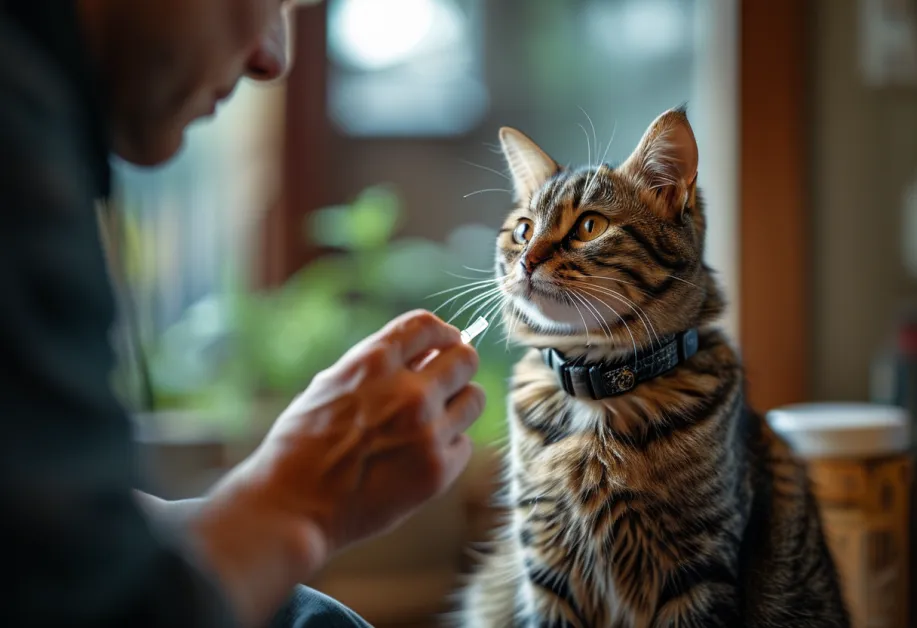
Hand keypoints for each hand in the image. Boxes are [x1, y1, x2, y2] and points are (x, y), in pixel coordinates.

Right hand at [188, 310, 484, 624]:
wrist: (293, 506)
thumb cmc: (302, 445)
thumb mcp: (330, 386)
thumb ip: (377, 367)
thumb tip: (424, 354)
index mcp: (374, 363)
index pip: (426, 325)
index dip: (442, 331)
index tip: (446, 341)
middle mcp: (408, 392)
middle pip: (466, 359)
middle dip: (458, 365)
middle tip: (448, 380)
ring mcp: (427, 432)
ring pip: (475, 399)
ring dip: (458, 405)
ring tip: (434, 420)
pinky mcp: (438, 470)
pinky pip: (463, 444)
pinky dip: (447, 447)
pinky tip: (419, 457)